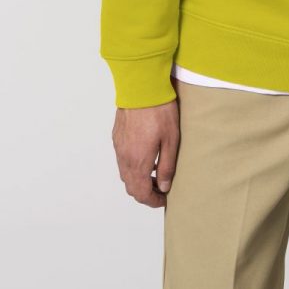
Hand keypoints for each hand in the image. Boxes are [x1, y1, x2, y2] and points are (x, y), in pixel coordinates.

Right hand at [111, 86, 180, 207]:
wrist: (141, 87)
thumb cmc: (159, 111)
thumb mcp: (171, 140)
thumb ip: (166, 166)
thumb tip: (163, 187)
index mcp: (138, 162)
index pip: (141, 193)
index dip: (152, 201)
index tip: (164, 199)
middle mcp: (124, 158)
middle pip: (131, 186)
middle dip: (145, 192)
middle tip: (161, 188)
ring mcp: (119, 147)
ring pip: (125, 174)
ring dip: (138, 179)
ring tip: (155, 172)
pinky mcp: (117, 136)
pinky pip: (122, 159)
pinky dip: (133, 166)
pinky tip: (146, 156)